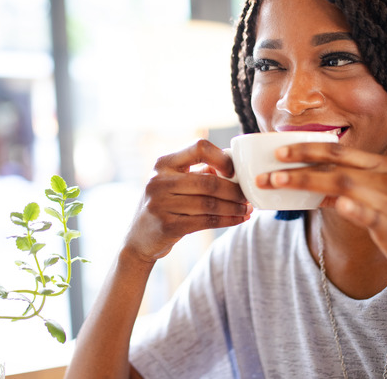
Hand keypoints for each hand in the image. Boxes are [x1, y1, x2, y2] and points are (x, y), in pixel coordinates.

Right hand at [125, 139, 250, 262]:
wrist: (138, 239)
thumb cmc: (164, 205)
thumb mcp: (174, 183)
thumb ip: (200, 172)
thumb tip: (234, 164)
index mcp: (163, 163)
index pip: (199, 148)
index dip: (221, 157)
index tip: (234, 170)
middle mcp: (159, 181)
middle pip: (208, 182)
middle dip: (234, 190)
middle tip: (248, 196)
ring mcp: (160, 204)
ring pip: (209, 204)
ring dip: (233, 207)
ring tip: (247, 209)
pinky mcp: (167, 225)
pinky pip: (206, 221)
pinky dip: (226, 220)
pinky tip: (238, 219)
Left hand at [256, 142, 386, 286]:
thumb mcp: (376, 197)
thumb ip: (347, 188)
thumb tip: (311, 186)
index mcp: (380, 165)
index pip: (338, 150)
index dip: (308, 147)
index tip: (280, 149)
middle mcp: (384, 176)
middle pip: (335, 164)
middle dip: (299, 161)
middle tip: (271, 165)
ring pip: (342, 184)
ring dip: (307, 180)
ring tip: (279, 182)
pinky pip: (367, 213)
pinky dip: (351, 207)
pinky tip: (336, 204)